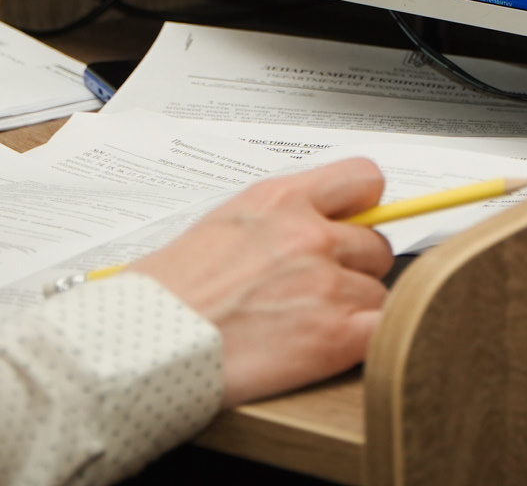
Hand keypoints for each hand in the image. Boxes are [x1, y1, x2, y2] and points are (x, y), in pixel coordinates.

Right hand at [130, 157, 391, 406]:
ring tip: (303, 326)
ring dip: (353, 311)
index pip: (364, 178)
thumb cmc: (168, 294)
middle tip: (315, 290)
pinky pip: (383, 331)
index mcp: (281, 200)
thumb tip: (318, 221)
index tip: (354, 222)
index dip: (364, 205)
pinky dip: (367, 343)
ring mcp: (325, 285)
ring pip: (378, 293)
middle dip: (353, 268)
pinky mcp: (333, 337)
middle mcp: (309, 235)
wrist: (144, 344)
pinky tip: (335, 349)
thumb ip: (280, 218)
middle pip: (376, 245)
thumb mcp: (225, 224)